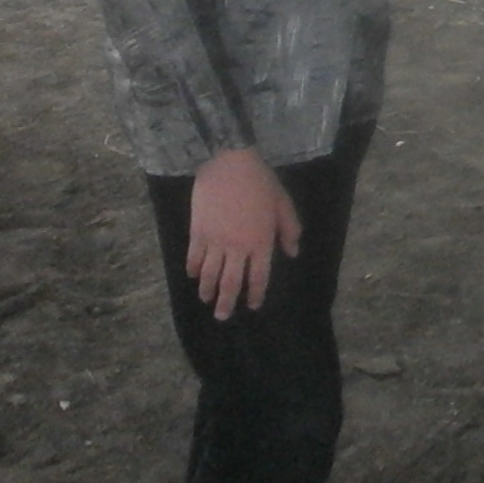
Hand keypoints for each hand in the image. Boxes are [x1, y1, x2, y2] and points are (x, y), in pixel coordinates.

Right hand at [187, 148, 300, 320]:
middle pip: (231, 282)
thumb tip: (292, 253)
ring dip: (207, 290)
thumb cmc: (260, 182)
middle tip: (222, 317)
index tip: (252, 306)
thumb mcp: (283, 204)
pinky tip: (192, 276)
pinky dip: (192, 270)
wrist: (228, 165)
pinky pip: (193, 258)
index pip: (259, 276)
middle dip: (227, 302)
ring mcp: (215, 242)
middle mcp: (237, 248)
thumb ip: (289, 230)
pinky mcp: (197, 233)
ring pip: (209, 274)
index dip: (255, 293)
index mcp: (261, 242)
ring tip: (207, 300)